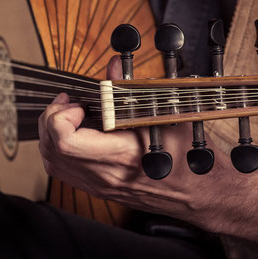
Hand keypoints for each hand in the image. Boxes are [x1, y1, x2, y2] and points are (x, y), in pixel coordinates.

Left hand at [37, 56, 240, 229]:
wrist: (205, 194)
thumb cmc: (192, 156)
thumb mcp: (167, 115)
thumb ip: (133, 88)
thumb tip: (113, 64)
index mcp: (121, 158)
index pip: (66, 142)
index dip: (61, 116)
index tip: (77, 102)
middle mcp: (105, 177)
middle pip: (52, 151)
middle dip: (52, 119)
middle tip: (70, 103)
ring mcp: (101, 187)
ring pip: (53, 163)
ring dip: (53, 134)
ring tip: (72, 115)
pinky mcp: (101, 191)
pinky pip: (65, 172)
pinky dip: (60, 149)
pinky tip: (79, 134)